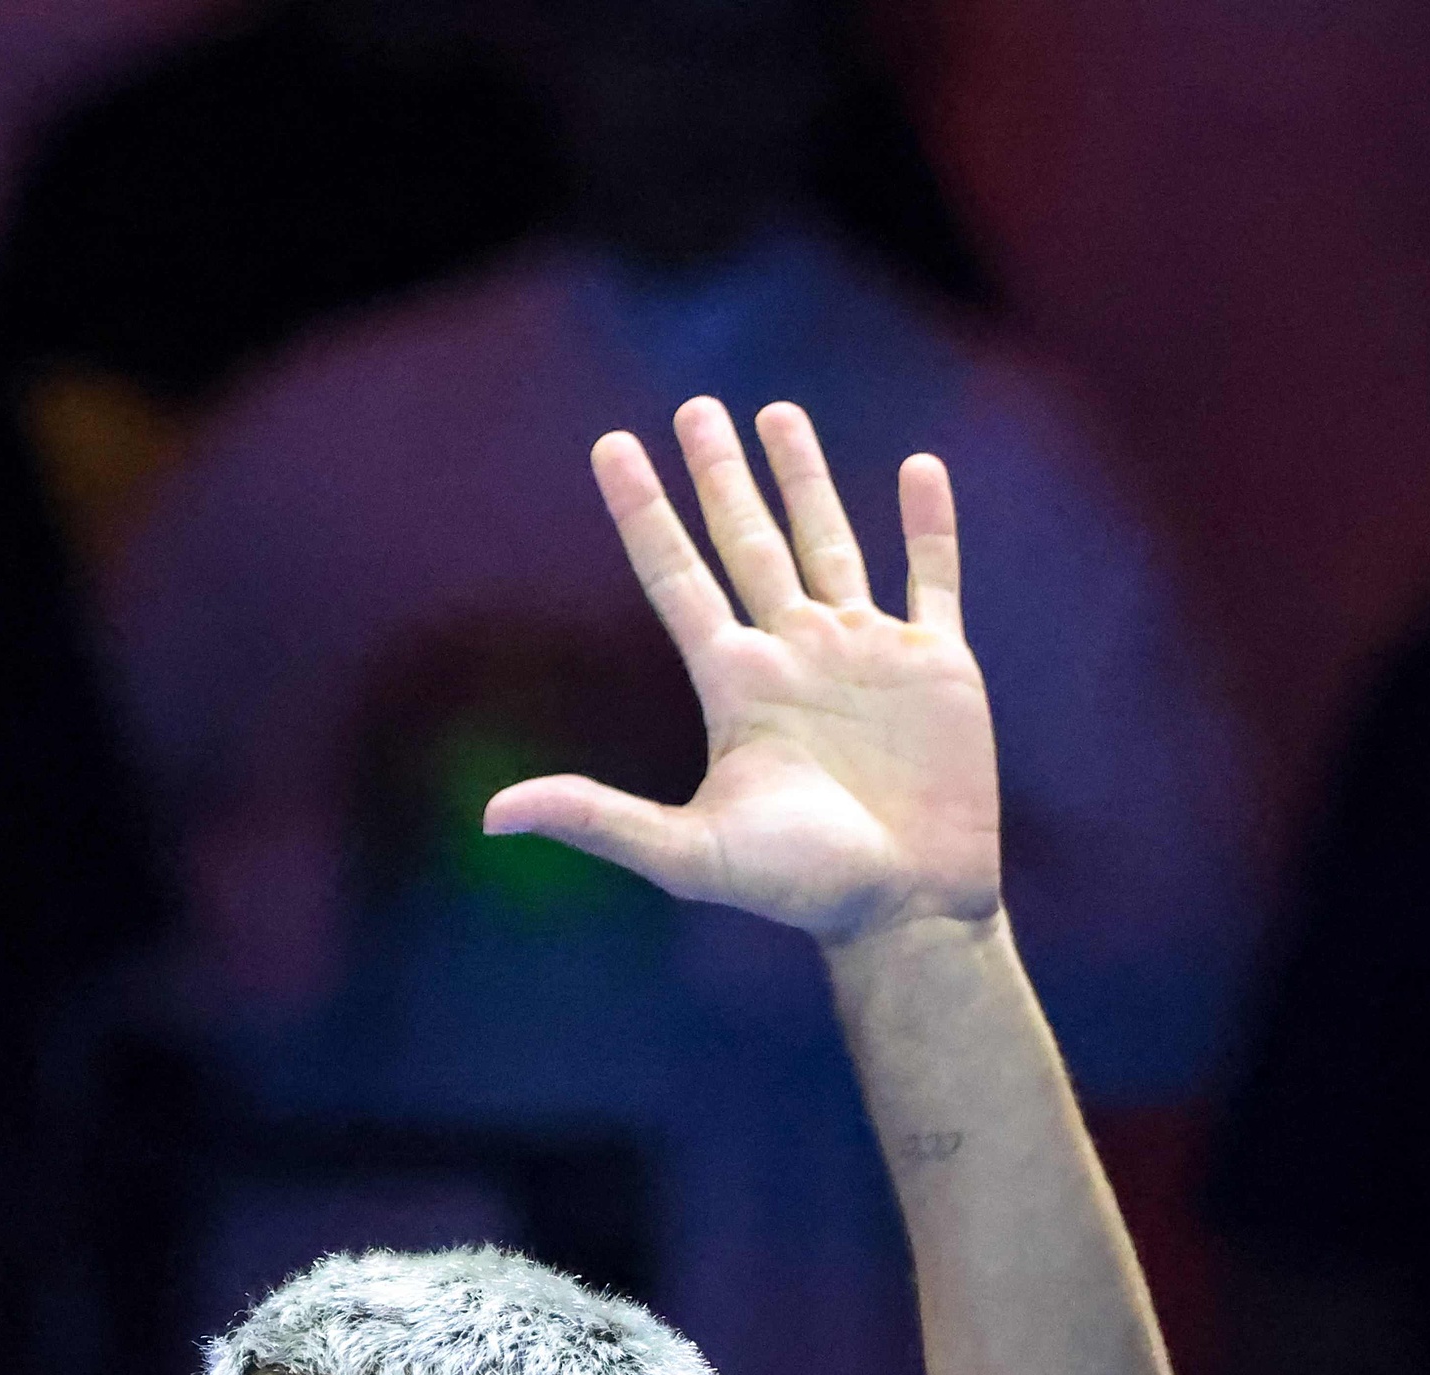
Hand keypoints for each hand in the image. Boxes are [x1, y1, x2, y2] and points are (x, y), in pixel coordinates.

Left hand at [486, 398, 1000, 945]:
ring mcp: (865, 654)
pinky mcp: (937, 665)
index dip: (644, 512)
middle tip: (695, 408)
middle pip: (747, 543)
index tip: (612, 446)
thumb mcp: (688, 853)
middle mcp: (793, 654)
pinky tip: (917, 469)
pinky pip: (932, 576)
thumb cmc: (798, 889)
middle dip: (721, 476)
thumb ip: (597, 820)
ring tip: (778, 414)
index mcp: (733, 684)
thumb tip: (492, 815)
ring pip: (829, 543)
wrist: (905, 911)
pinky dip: (928, 525)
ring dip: (806, 478)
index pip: (676, 577)